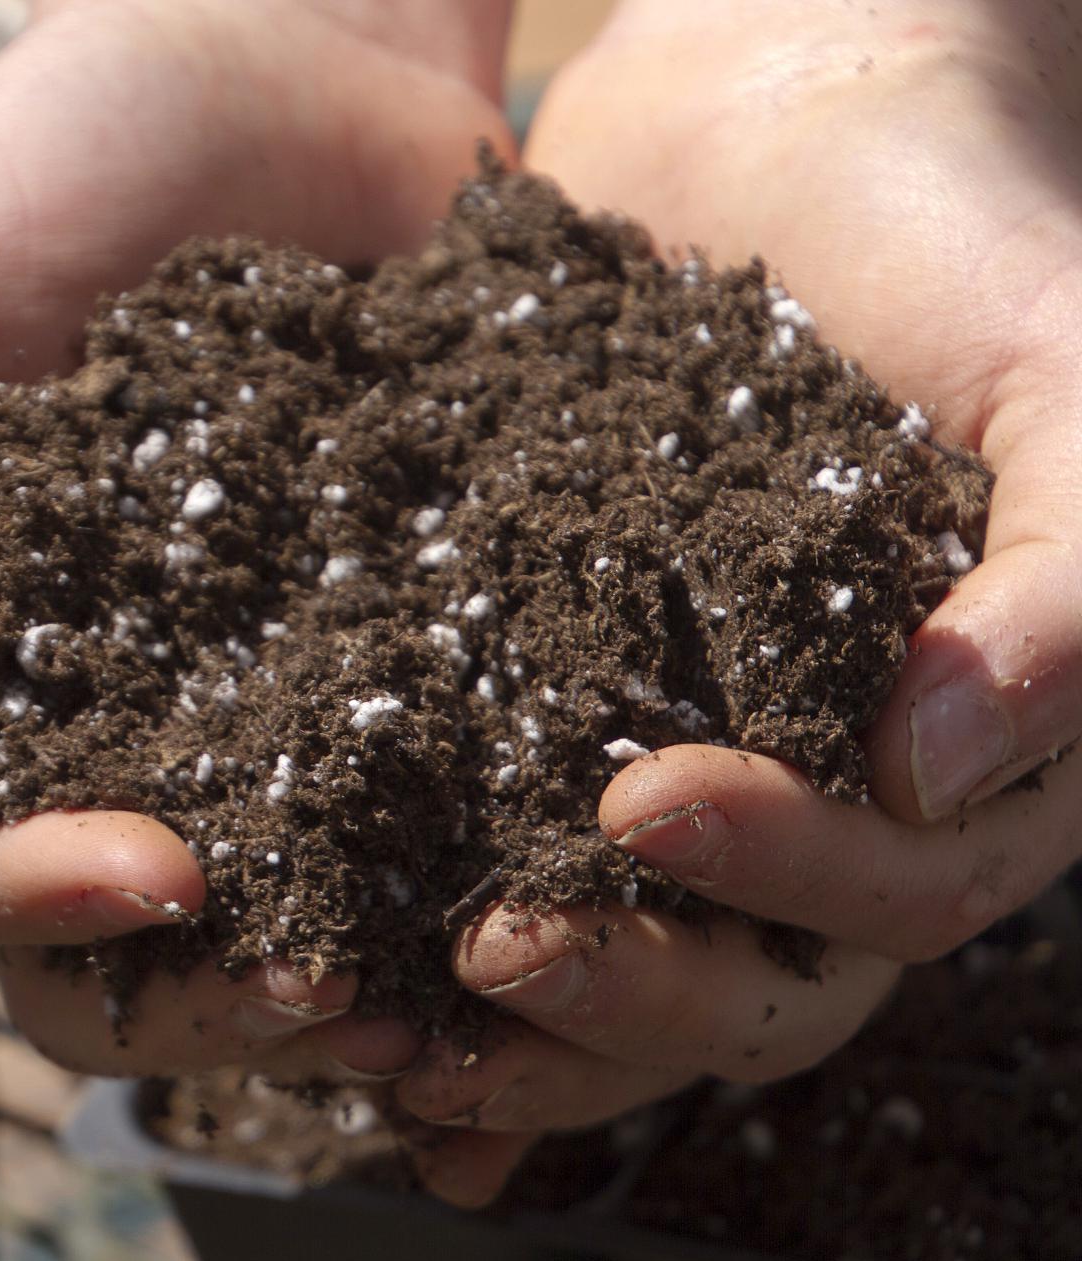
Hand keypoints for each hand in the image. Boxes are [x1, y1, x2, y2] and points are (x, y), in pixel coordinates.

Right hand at [0, 0, 526, 1196]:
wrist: (287, 41)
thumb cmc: (45, 161)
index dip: (35, 901)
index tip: (167, 872)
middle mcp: (100, 720)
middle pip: (115, 951)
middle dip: (209, 995)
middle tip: (332, 991)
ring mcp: (260, 698)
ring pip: (282, 921)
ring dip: (357, 982)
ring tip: (459, 981)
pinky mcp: (414, 650)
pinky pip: (437, 805)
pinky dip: (485, 867)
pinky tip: (564, 878)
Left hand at [383, 0, 1081, 1178]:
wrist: (785, 131)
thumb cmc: (954, 237)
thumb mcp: (1064, 371)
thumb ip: (1070, 574)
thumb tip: (935, 768)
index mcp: (977, 759)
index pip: (895, 891)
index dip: (780, 873)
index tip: (645, 800)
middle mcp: (836, 804)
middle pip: (749, 982)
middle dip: (623, 982)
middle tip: (487, 942)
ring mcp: (697, 777)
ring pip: (625, 965)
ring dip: (514, 1025)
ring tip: (383, 1027)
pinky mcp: (556, 734)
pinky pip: (507, 876)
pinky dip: (434, 968)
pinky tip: (351, 1024)